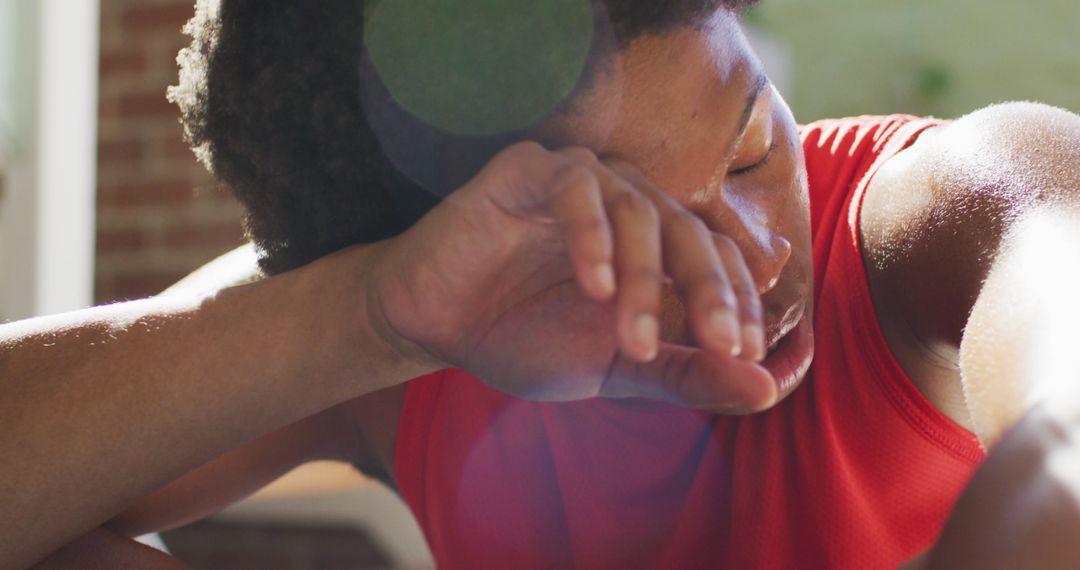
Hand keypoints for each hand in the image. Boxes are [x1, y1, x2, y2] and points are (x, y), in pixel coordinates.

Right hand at [368, 142, 780, 410]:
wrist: (436, 327)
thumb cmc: (523, 339)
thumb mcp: (615, 369)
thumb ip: (685, 375)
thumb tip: (766, 392)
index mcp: (653, 243)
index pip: (718, 257)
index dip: (737, 302)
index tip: (742, 356)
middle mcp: (624, 202)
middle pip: (689, 230)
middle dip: (710, 291)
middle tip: (718, 345)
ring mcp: (578, 180)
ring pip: (639, 209)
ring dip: (644, 279)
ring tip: (633, 341)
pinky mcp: (528, 169)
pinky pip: (574, 187)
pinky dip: (591, 236)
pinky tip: (593, 287)